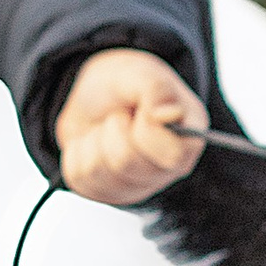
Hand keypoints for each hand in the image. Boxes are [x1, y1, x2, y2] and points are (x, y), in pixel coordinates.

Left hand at [55, 48, 208, 205]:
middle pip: (126, 163)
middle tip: (121, 115)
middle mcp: (167, 170)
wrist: (94, 96)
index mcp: (189, 140)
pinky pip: (79, 178)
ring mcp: (136, 186)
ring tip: (106, 128)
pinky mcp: (106, 192)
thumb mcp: (140, 72)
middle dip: (113, 129)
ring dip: (93, 139)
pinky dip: (76, 152)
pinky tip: (92, 142)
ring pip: (98, 172)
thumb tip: (167, 115)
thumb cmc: (126, 84)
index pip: (173, 156)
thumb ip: (157, 89)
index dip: (148, 130)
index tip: (142, 110)